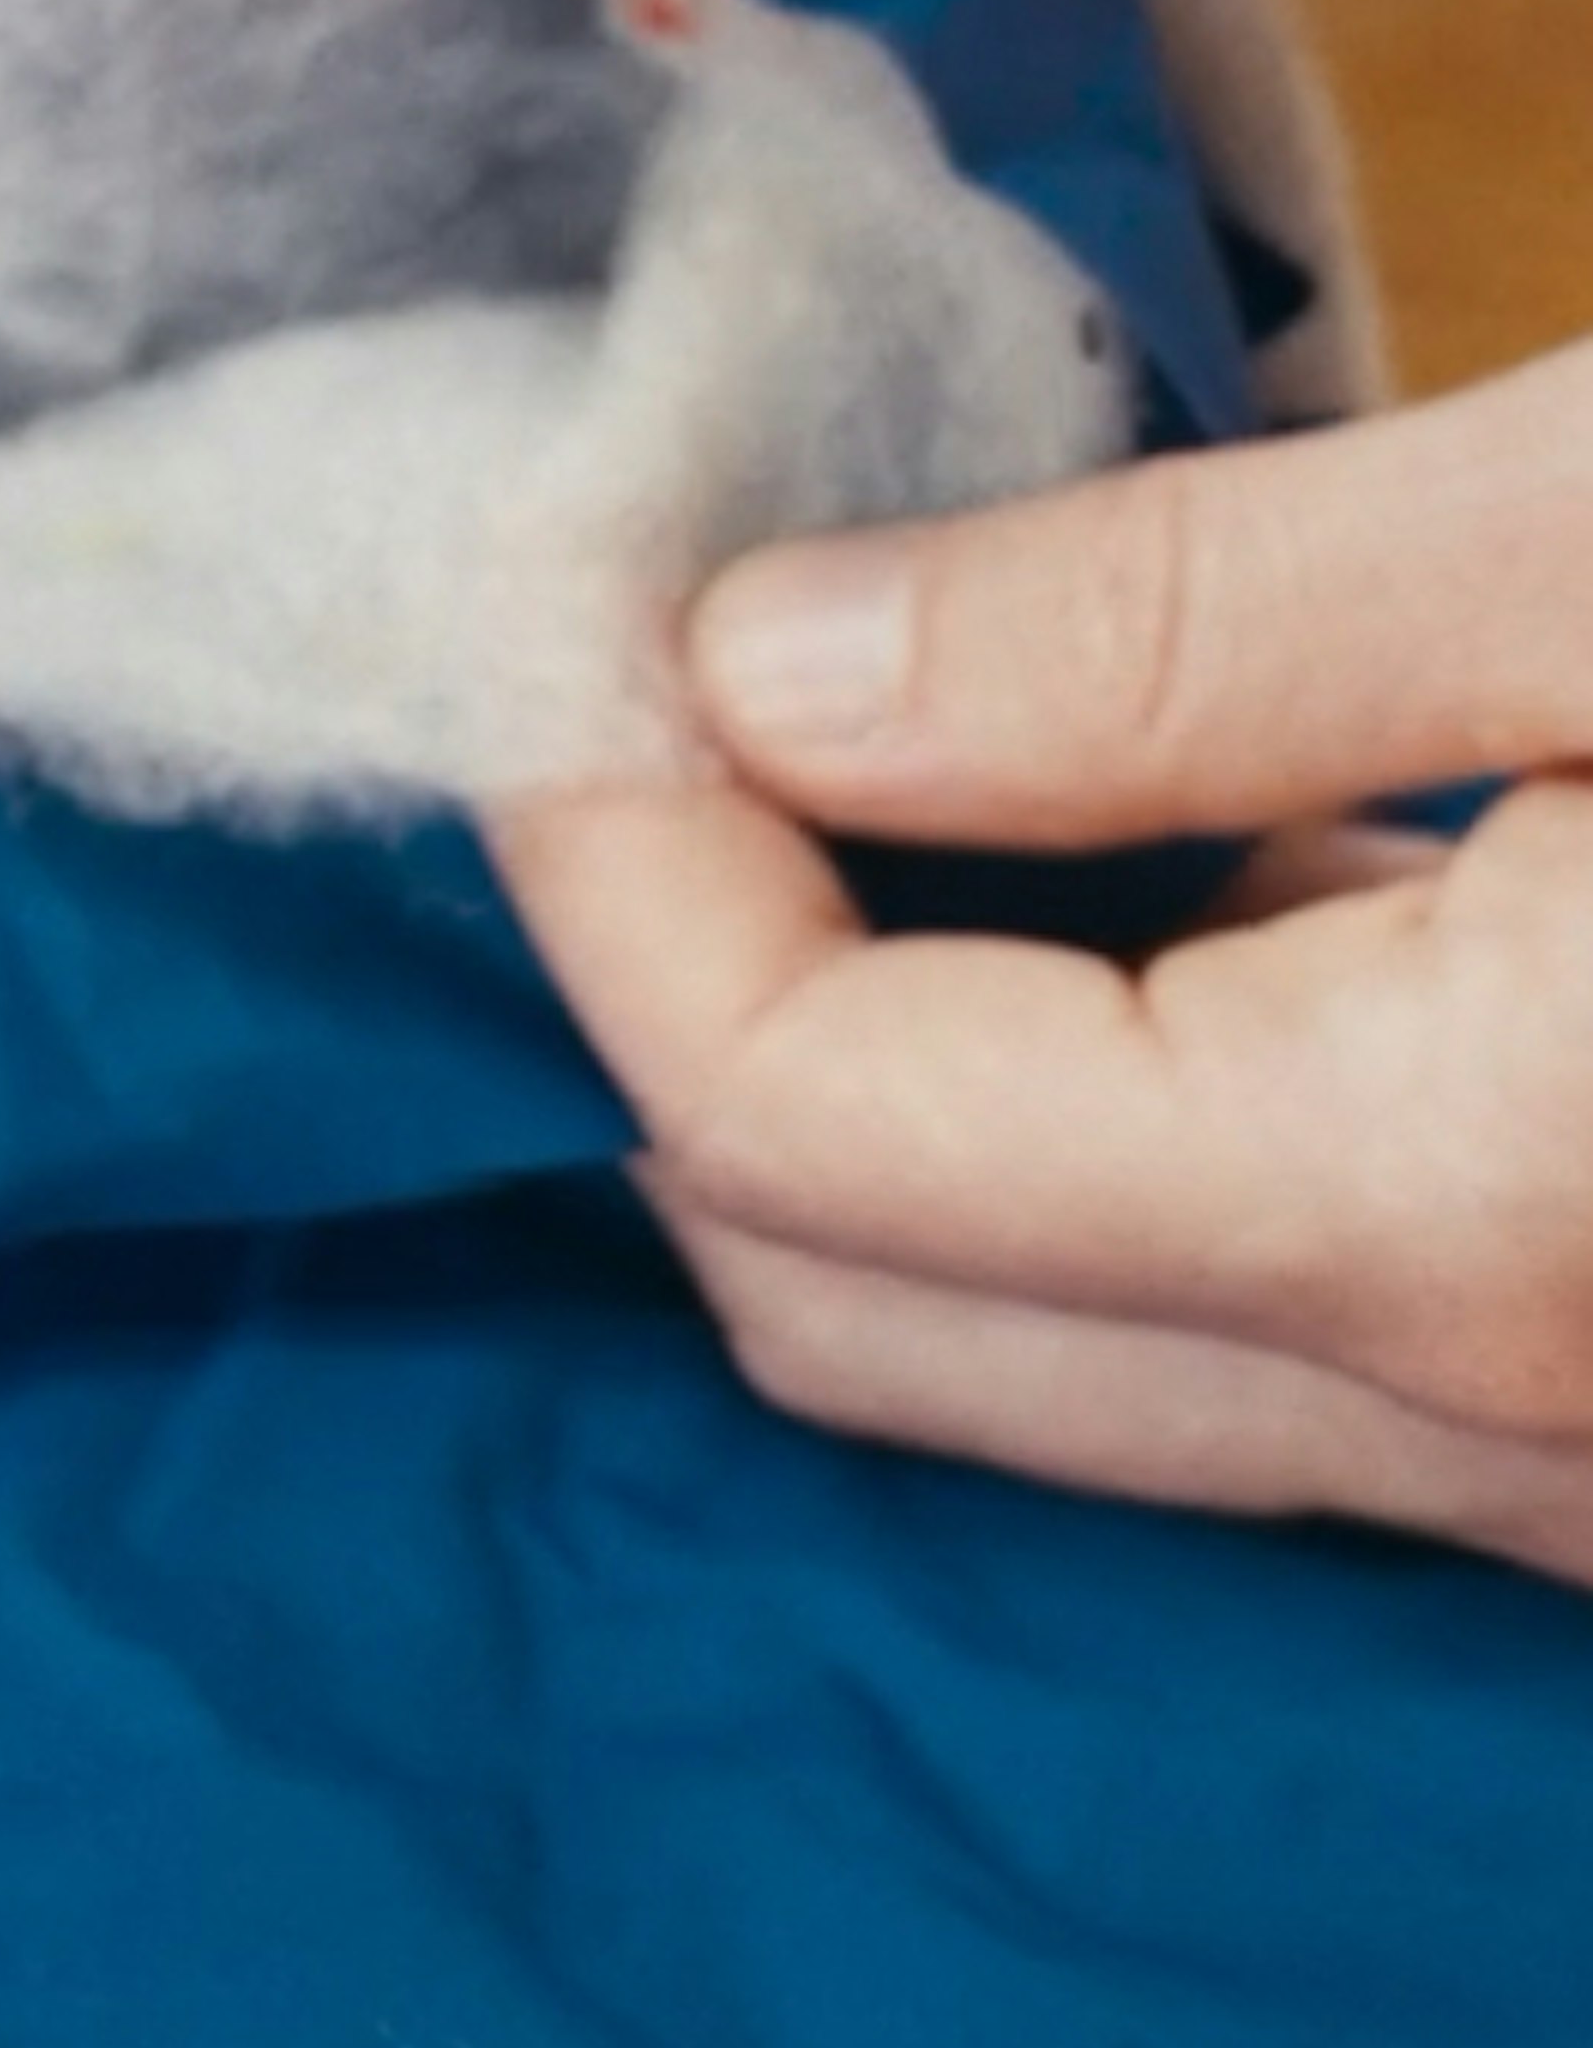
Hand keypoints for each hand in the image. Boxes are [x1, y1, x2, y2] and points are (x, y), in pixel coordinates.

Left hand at [491, 340, 1592, 1582]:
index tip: (556, 573)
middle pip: (843, 1282)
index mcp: (1452, 1205)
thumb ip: (1187, 627)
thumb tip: (762, 665)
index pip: (791, 1112)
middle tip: (650, 651)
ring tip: (840, 723)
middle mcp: (1488, 1426)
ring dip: (863, 1052)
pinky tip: (1134, 840)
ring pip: (1027, 1331)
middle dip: (673, 968)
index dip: (606, 837)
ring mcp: (1572, 1474)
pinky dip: (1088, 1099)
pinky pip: (1239, 1310)